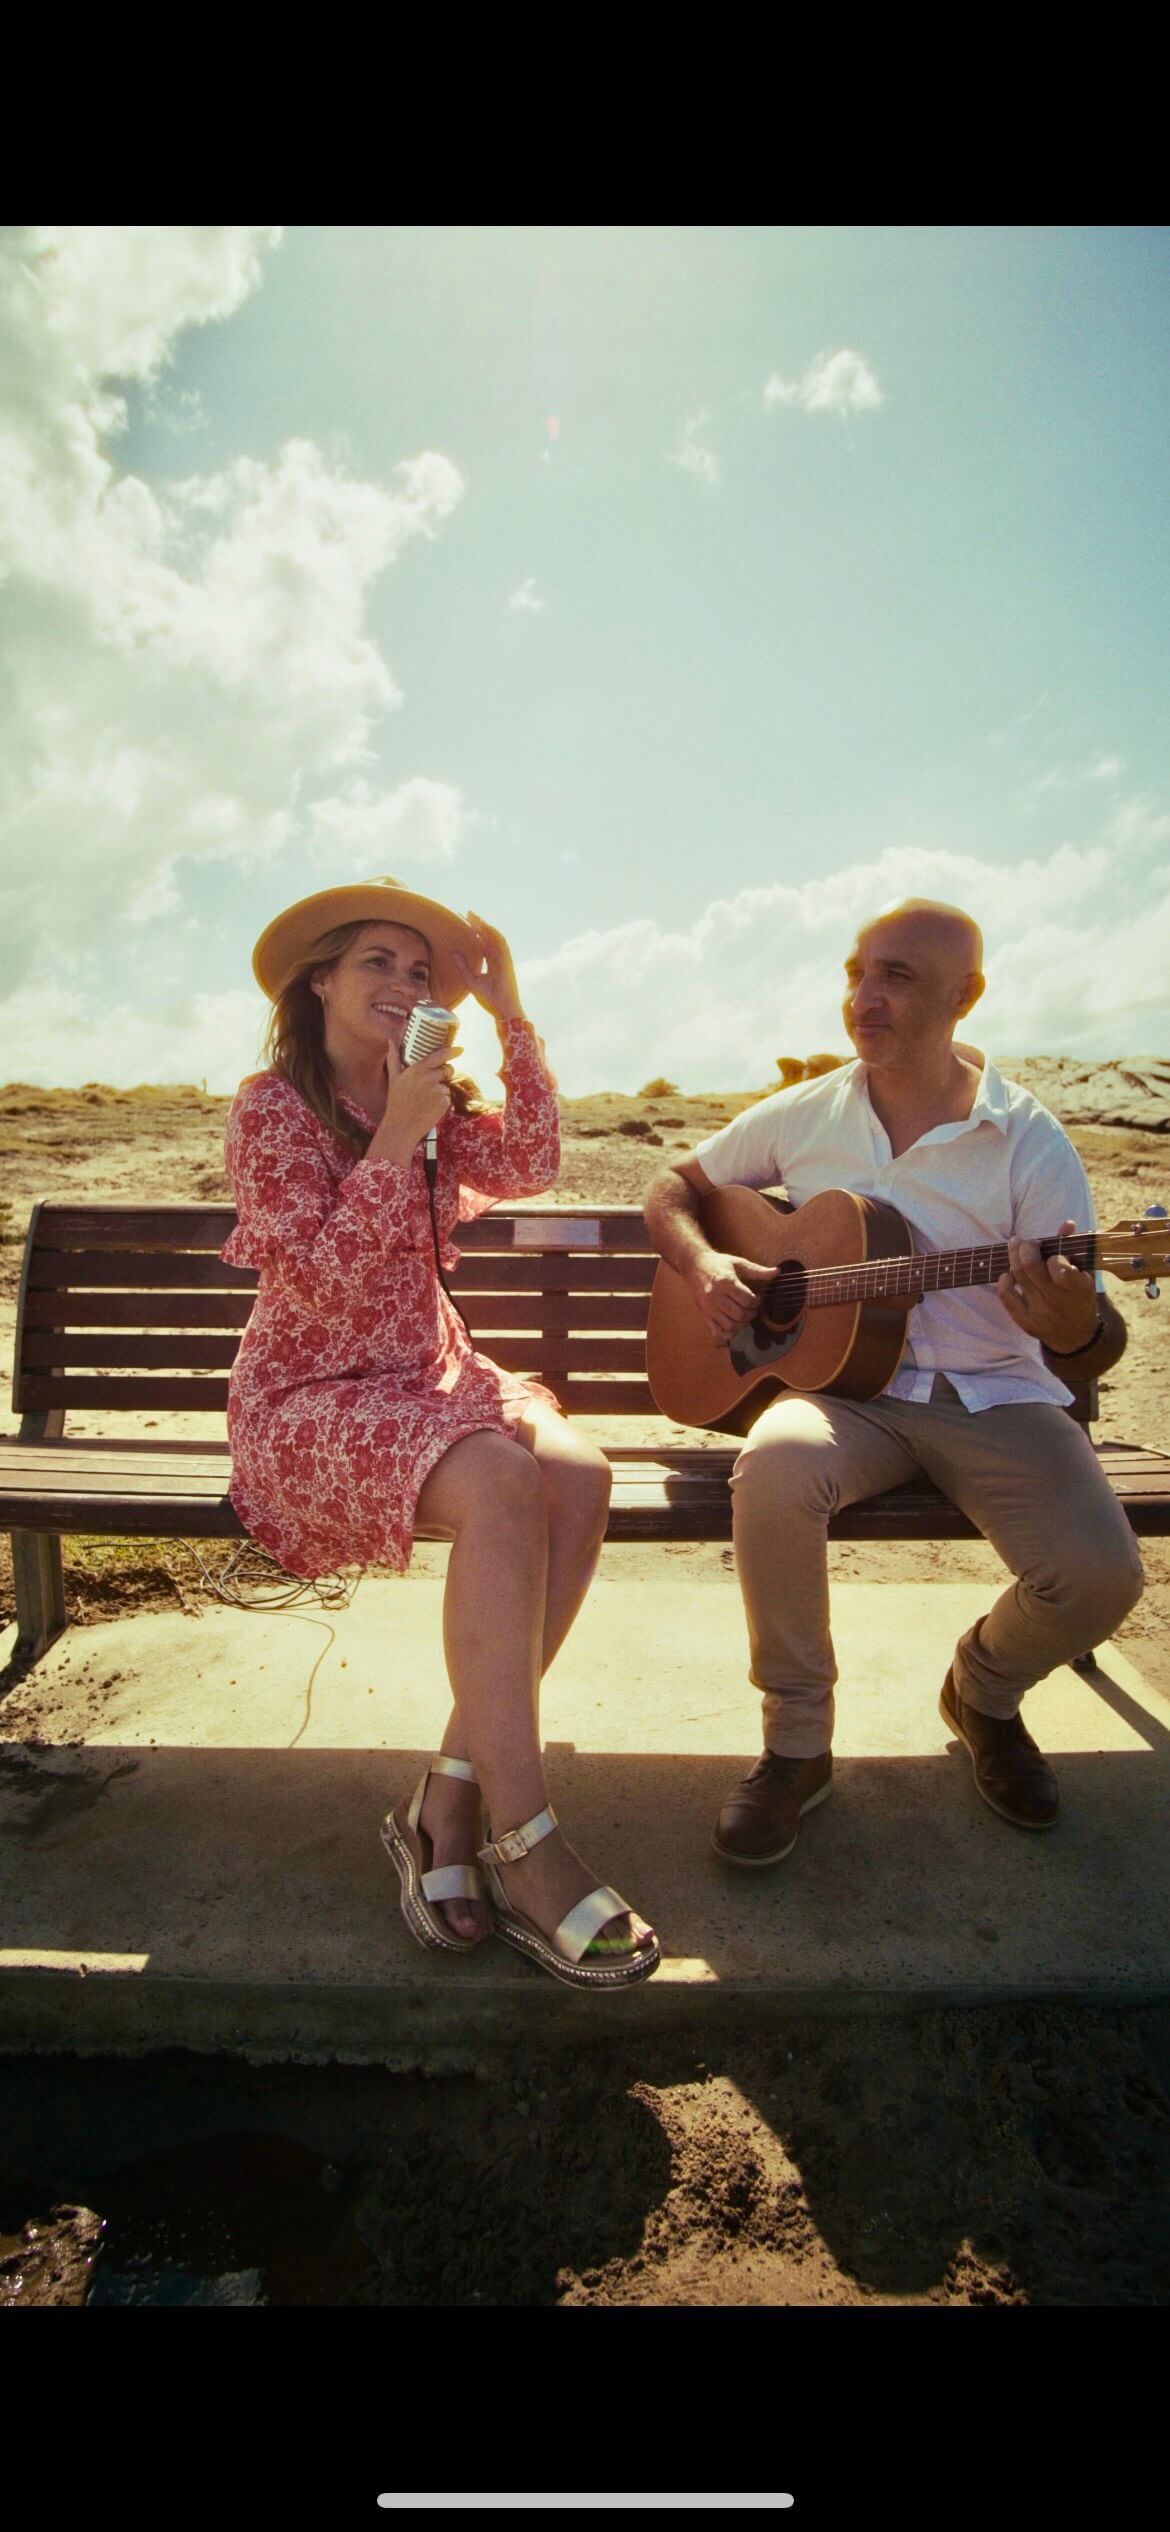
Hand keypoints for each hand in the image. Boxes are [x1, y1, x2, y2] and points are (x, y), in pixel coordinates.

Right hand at [368, 1047, 450, 1166]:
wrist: (401, 1127)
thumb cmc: (396, 1103)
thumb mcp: (393, 1079)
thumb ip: (394, 1058)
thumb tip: (391, 1040)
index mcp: (416, 1070)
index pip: (439, 1056)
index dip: (451, 1051)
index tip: (460, 1049)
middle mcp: (428, 1078)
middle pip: (447, 1070)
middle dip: (444, 1075)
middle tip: (430, 1087)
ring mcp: (437, 1090)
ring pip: (447, 1085)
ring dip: (441, 1091)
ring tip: (425, 1101)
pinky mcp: (444, 1102)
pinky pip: (448, 1098)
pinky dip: (442, 1103)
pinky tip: (430, 1108)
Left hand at [451, 912, 523, 1023]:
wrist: (503, 1010)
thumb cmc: (490, 1000)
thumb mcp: (472, 980)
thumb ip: (464, 967)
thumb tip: (453, 953)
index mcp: (492, 963)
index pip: (482, 943)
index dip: (474, 933)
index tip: (464, 923)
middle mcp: (498, 959)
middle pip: (488, 937)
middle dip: (479, 925)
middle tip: (467, 914)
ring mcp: (504, 960)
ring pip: (495, 938)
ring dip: (485, 926)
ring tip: (474, 917)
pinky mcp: (507, 963)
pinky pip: (501, 945)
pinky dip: (493, 935)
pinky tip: (485, 927)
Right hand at [690, 1249, 776, 1346]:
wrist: (694, 1264)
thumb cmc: (718, 1263)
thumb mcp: (738, 1263)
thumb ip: (758, 1270)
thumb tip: (777, 1272)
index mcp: (726, 1282)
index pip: (747, 1300)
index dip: (757, 1302)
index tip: (758, 1298)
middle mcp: (716, 1296)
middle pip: (740, 1315)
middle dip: (751, 1314)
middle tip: (753, 1308)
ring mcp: (709, 1307)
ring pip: (730, 1325)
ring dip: (741, 1324)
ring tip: (744, 1315)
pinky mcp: (705, 1314)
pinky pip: (717, 1332)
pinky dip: (728, 1333)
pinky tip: (734, 1325)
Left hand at [997, 1219, 1098, 1352]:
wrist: (1076, 1337)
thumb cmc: (1079, 1297)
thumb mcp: (1085, 1274)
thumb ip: (1075, 1248)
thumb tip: (1066, 1224)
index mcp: (1078, 1289)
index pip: (1060, 1269)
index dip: (1053, 1256)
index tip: (1050, 1251)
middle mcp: (1058, 1302)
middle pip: (1030, 1267)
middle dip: (1025, 1247)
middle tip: (1024, 1241)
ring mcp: (1040, 1313)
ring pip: (1017, 1277)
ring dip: (1013, 1256)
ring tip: (1015, 1246)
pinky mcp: (1026, 1323)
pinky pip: (1006, 1296)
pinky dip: (1004, 1280)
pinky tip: (1008, 1273)